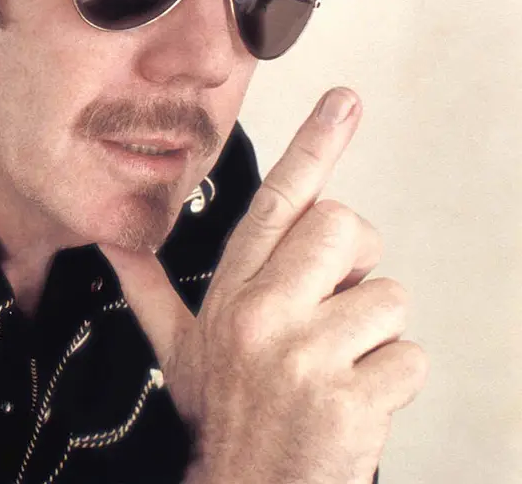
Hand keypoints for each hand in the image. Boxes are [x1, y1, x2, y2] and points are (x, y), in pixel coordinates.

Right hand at [101, 89, 426, 483]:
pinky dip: (395, 383)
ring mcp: (307, 355)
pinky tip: (354, 402)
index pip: (277, 203)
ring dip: (376, 337)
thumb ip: (148, 288)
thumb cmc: (223, 420)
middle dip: (355, 262)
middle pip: (345, 228)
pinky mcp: (351, 397)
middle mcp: (264, 315)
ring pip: (389, 299)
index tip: (342, 102)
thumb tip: (111, 244)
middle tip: (334, 303)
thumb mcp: (178, 351)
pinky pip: (411, 358)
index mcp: (231, 295)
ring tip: (337, 367)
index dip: (312, 146)